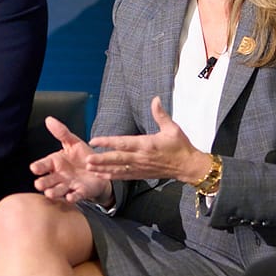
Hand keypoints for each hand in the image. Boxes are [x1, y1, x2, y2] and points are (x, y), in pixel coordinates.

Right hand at [30, 116, 111, 205]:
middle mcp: (59, 176)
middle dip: (43, 183)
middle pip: (48, 180)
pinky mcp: (81, 192)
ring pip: (59, 190)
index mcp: (55, 163)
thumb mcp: (73, 142)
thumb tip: (49, 119)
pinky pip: (76, 195)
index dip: (38, 167)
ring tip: (49, 193)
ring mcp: (69, 185)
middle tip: (39, 184)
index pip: (44, 165)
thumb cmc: (83, 157)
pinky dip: (73, 197)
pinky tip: (70, 197)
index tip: (34, 168)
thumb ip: (62, 132)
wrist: (100, 169)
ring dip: (54, 192)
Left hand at [86, 97, 212, 185]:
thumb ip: (160, 114)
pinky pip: (124, 176)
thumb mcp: (172, 128)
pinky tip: (102, 175)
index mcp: (146, 144)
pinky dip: (112, 176)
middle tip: (87, 160)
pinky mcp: (141, 174)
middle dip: (101, 159)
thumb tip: (156, 99)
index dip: (108, 142)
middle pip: (117, 158)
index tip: (95, 140)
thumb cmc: (180, 147)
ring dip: (103, 169)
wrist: (188, 166)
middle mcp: (141, 157)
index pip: (123, 143)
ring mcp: (140, 167)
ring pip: (118, 169)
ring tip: (89, 168)